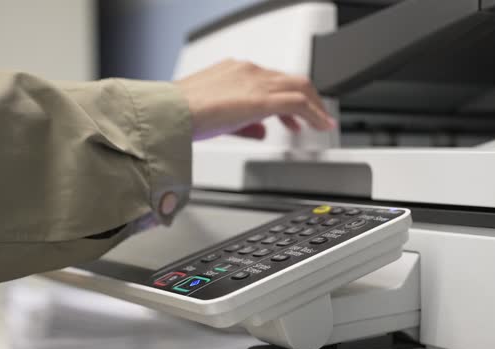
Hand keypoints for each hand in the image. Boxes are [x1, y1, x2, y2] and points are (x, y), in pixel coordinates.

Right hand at [175, 59, 335, 139]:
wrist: (172, 113)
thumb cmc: (183, 115)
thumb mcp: (218, 119)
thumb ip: (243, 124)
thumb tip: (261, 132)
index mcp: (235, 71)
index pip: (271, 80)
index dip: (287, 97)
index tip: (293, 114)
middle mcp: (249, 71)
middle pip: (290, 80)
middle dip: (308, 99)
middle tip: (315, 116)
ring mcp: (256, 82)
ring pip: (299, 87)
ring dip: (315, 106)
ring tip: (322, 122)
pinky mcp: (261, 98)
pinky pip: (298, 102)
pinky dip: (314, 113)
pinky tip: (321, 125)